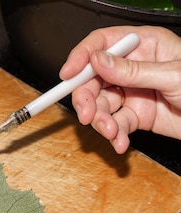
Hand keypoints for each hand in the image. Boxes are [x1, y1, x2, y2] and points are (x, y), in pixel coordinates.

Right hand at [59, 26, 180, 152]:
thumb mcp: (171, 75)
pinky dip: (114, 135)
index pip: (101, 44)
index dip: (81, 58)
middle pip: (94, 79)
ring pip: (102, 105)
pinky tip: (120, 141)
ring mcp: (133, 92)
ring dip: (102, 122)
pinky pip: (115, 124)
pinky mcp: (135, 115)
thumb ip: (132, 71)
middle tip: (87, 115)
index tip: (68, 75)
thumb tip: (99, 61)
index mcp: (143, 46)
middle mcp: (133, 68)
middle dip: (87, 99)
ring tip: (112, 132)